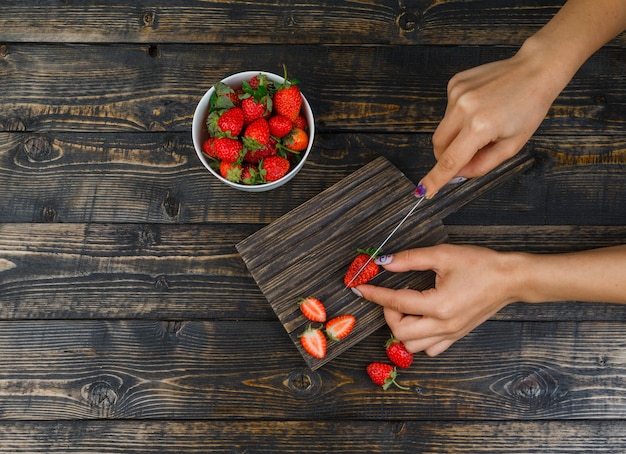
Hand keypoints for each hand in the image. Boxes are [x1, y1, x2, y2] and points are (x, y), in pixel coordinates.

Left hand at [355, 244, 520, 355]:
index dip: (374, 294)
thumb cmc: (481, 265)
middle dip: (388, 313)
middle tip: (391, 294)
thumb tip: (384, 262)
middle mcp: (443, 325)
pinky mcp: (456, 335)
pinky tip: (420, 319)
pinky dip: (419, 338)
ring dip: (402, 328)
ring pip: (412, 346)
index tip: (360, 288)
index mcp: (438, 305)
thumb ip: (410, 259)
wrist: (511, 278)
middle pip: (400, 332)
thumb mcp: (442, 255)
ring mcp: (450, 334)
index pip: (395, 303)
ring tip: (406, 307)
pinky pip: (430, 348)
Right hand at [421, 45, 561, 196]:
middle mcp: (464, 108)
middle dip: (448, 155)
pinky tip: (479, 107)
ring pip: (442, 128)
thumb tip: (459, 173)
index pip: (450, 160)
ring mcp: (457, 93)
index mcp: (480, 126)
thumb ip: (482, 164)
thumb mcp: (512, 145)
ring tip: (482, 123)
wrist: (535, 70)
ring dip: (456, 134)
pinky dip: (459, 117)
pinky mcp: (454, 84)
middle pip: (439, 145)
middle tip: (468, 154)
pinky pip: (448, 111)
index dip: (435, 178)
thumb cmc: (529, 108)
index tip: (424, 190)